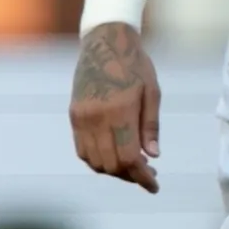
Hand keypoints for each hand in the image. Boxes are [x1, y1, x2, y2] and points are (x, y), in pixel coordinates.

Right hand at [69, 22, 161, 191]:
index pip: (129, 158)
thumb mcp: (152, 92)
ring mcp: (82, 117)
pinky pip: (82, 150)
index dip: (142, 177)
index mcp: (119, 111)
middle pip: (111, 165)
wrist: (104, 41)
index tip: (154, 186)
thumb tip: (153, 156)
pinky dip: (97, 160)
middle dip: (130, 175)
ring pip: (94, 161)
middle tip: (147, 172)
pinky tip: (113, 155)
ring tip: (131, 165)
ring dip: (113, 170)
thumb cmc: (134, 64)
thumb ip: (151, 126)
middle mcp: (96, 117)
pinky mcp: (74, 115)